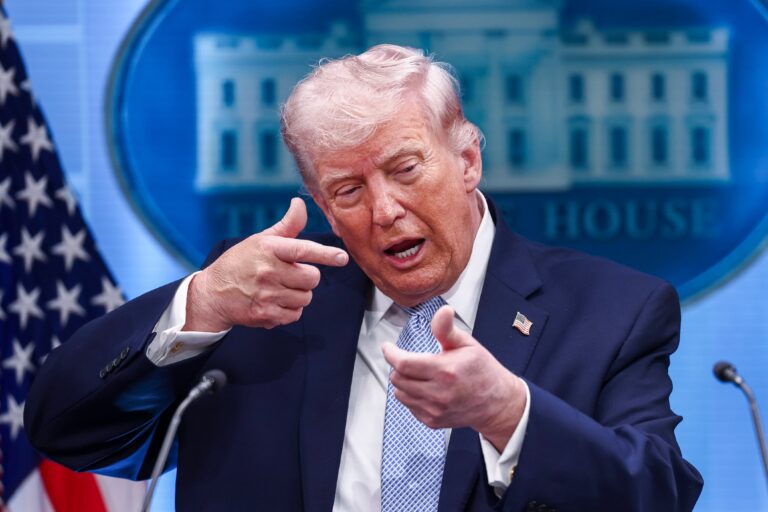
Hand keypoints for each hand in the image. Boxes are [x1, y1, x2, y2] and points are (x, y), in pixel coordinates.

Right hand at [184, 198, 348, 331]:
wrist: (212, 294)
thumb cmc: (240, 263)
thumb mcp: (260, 240)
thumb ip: (287, 226)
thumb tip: (300, 203)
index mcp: (269, 249)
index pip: (303, 249)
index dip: (326, 254)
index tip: (342, 258)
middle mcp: (268, 271)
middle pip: (312, 278)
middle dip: (307, 277)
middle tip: (291, 274)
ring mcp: (267, 295)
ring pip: (306, 297)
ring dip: (298, 294)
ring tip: (280, 288)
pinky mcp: (266, 315)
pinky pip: (295, 314)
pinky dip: (290, 310)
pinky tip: (275, 302)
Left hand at [382, 305, 526, 450]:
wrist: (496, 403)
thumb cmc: (482, 371)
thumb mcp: (467, 344)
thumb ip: (447, 329)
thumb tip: (443, 311)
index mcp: (446, 371)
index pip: (404, 364)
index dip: (391, 354)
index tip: (388, 348)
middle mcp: (438, 393)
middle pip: (398, 379)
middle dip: (398, 366)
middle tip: (408, 359)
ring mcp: (435, 410)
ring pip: (400, 394)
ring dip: (403, 381)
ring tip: (418, 374)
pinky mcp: (432, 421)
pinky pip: (409, 406)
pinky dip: (411, 395)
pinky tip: (425, 388)